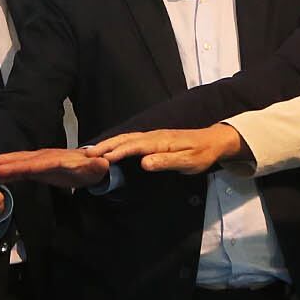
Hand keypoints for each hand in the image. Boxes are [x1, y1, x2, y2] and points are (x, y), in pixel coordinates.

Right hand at [0, 146, 109, 188]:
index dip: (15, 168)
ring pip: (15, 161)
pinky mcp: (36, 167)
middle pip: (18, 160)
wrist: (92, 164)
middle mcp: (43, 157)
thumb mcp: (97, 168)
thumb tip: (102, 162)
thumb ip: (97, 166)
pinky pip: (18, 168)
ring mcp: (38, 160)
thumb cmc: (92, 169)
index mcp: (54, 160)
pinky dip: (4, 170)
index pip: (32, 165)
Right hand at [86, 124, 246, 174]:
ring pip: (127, 137)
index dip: (116, 152)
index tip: (100, 159)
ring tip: (92, 150)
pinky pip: (131, 139)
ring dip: (109, 143)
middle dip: (106, 145)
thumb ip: (166, 161)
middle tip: (86, 153)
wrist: (213, 141)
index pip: (134, 146)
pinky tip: (111, 148)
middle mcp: (153, 135)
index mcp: (160, 141)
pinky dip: (118, 142)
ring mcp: (153, 136)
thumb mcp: (188, 161)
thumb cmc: (201, 153)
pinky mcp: (153, 139)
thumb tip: (144, 163)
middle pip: (126, 139)